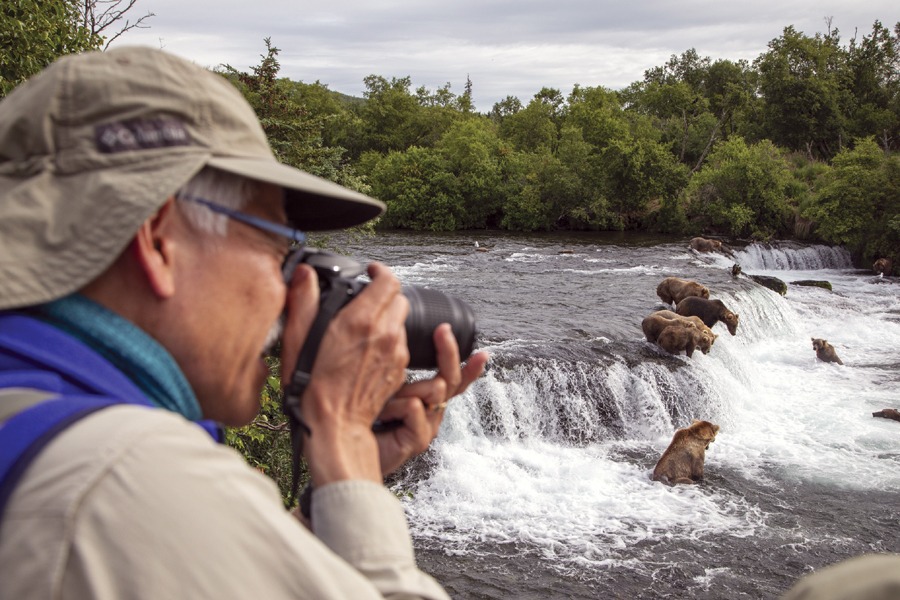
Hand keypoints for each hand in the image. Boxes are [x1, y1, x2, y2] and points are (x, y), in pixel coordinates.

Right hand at [280, 261, 409, 485]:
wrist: (335, 424)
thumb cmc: (314, 387)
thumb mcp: (298, 338)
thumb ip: (303, 301)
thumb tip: (304, 275)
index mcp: (362, 321)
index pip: (389, 280)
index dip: (380, 271)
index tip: (371, 272)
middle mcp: (385, 334)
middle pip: (399, 299)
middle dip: (384, 296)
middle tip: (364, 302)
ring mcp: (396, 353)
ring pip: (401, 322)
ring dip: (386, 320)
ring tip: (363, 331)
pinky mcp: (400, 370)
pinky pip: (401, 345)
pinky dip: (388, 342)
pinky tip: (367, 352)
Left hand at [375, 323, 488, 475]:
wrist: (346, 447)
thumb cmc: (360, 417)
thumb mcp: (383, 384)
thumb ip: (397, 366)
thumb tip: (399, 333)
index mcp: (426, 400)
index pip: (454, 380)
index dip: (470, 368)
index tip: (482, 353)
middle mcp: (431, 413)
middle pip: (451, 380)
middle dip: (449, 352)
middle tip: (443, 331)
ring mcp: (427, 427)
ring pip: (433, 389)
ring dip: (403, 387)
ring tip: (380, 399)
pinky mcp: (419, 439)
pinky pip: (414, 407)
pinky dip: (394, 405)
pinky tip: (379, 415)